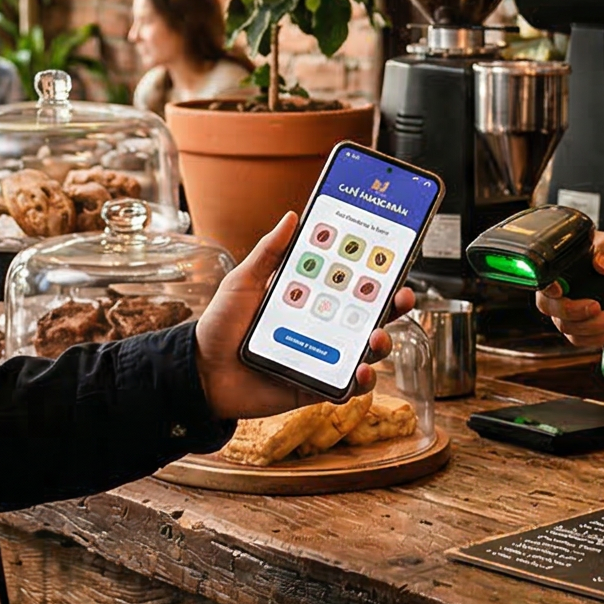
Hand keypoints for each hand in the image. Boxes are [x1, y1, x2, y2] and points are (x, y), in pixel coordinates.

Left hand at [193, 213, 408, 419]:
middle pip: (369, 316)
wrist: (201, 373)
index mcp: (310, 300)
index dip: (376, 275)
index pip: (350, 284)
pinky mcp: (315, 387)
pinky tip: (361, 371)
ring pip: (365, 351)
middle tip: (402, 297)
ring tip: (378, 337)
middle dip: (392, 307)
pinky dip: (361, 381)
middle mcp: (321, 328)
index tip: (394, 261)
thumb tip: (291, 217)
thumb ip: (269, 252)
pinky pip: (347, 387)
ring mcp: (321, 358)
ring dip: (382, 344)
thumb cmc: (221, 326)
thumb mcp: (244, 282)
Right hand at [532, 229, 603, 350]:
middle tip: (596, 306)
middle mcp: (561, 286)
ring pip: (565, 326)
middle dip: (572, 311)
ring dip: (590, 326)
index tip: (560, 290)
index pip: (542, 276)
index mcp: (563, 263)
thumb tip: (601, 264)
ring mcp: (568, 308)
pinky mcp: (580, 326)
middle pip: (548, 306)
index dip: (546, 286)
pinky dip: (596, 338)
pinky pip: (578, 339)